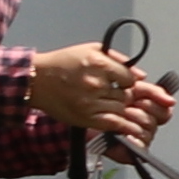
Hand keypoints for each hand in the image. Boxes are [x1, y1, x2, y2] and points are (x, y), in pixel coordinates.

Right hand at [29, 43, 175, 140]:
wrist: (36, 79)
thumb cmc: (64, 62)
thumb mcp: (92, 50)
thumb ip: (119, 60)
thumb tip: (141, 75)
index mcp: (99, 64)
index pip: (130, 78)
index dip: (129, 83)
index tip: (123, 84)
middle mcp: (95, 83)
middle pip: (127, 96)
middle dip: (127, 97)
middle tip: (118, 97)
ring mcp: (90, 102)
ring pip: (121, 110)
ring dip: (122, 110)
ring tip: (116, 108)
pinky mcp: (85, 117)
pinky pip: (113, 124)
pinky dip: (125, 127)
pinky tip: (131, 129)